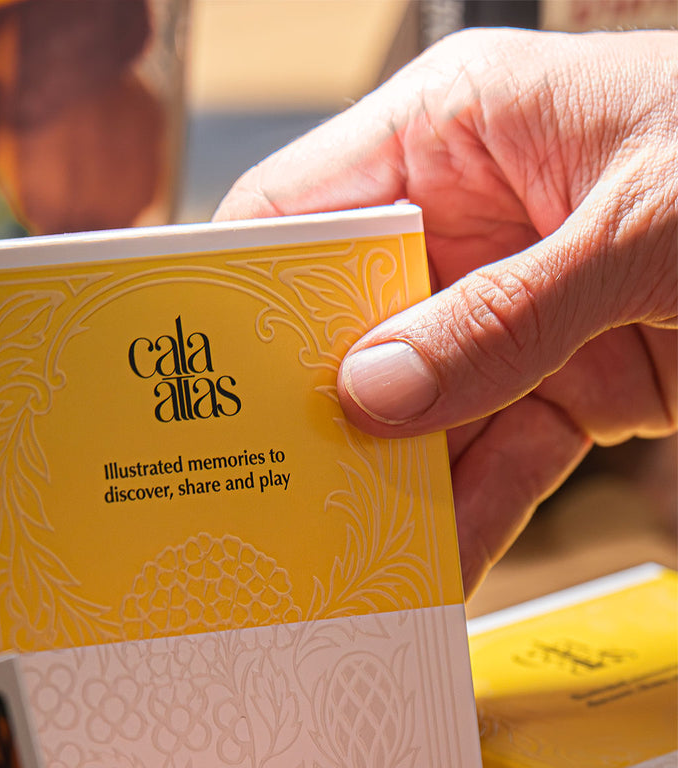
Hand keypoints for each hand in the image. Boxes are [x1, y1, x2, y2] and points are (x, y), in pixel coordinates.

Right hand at [215, 29, 677, 595]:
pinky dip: (469, 521)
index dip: (243, 294)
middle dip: (310, 417)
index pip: (303, 210)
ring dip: (384, 491)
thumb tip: (371, 396)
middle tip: (253, 502)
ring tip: (331, 568)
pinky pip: (497, 463)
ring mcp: (517, 312)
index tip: (191, 384)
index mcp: (457, 130)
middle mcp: (470, 220)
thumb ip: (502, 320)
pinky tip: (429, 581)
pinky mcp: (571, 384)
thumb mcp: (641, 232)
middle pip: (349, 330)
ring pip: (418, 415)